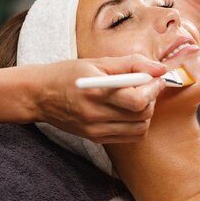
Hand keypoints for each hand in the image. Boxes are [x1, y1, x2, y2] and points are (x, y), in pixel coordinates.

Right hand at [31, 54, 166, 142]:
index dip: (153, 89)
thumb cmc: (68, 74)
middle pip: (142, 115)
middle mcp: (96, 115)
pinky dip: (136, 124)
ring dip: (145, 113)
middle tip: (146, 86)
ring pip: (140, 129)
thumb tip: (160, 69)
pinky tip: (127, 111)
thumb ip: (132, 64)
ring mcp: (96, 130)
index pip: (138, 100)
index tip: (156, 78)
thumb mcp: (98, 62)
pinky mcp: (96, 138)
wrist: (38, 96)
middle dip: (151, 99)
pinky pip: (129, 137)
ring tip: (136, 98)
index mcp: (96, 93)